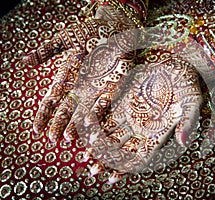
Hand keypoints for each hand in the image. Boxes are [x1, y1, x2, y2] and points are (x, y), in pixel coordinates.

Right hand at [22, 5, 135, 135]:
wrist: (115, 29)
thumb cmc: (91, 33)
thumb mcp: (66, 39)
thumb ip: (48, 50)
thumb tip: (25, 60)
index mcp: (67, 77)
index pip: (51, 100)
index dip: (44, 115)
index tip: (37, 129)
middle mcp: (79, 87)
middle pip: (65, 110)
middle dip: (58, 124)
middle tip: (51, 139)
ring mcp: (95, 89)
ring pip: (83, 111)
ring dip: (75, 124)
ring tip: (68, 137)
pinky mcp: (112, 88)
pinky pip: (104, 104)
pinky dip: (97, 114)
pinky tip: (90, 124)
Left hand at [83, 55, 202, 183]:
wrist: (177, 66)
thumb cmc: (188, 87)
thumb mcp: (192, 104)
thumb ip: (187, 123)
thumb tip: (183, 142)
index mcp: (158, 133)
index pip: (140, 157)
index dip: (126, 169)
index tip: (111, 177)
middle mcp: (143, 128)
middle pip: (122, 149)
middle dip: (106, 160)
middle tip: (92, 169)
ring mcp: (132, 115)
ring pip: (111, 135)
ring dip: (98, 144)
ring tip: (84, 154)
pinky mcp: (124, 101)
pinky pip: (107, 115)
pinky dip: (97, 122)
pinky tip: (85, 126)